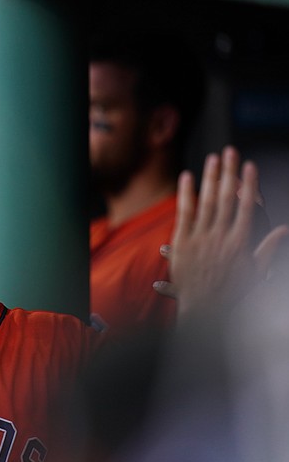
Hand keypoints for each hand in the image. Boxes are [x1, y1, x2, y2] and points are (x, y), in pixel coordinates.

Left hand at [155, 146, 287, 317]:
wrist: (205, 310)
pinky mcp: (182, 243)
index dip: (249, 184)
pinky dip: (186, 194)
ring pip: (205, 202)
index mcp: (240, 242)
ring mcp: (200, 238)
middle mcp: (221, 236)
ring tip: (211, 158)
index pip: (246, 207)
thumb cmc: (232, 293)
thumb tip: (284, 229)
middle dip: (229, 172)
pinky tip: (187, 176)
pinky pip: (184, 214)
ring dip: (209, 178)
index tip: (250, 166)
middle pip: (226, 198)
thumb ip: (268, 248)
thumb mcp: (256, 272)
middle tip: (230, 150)